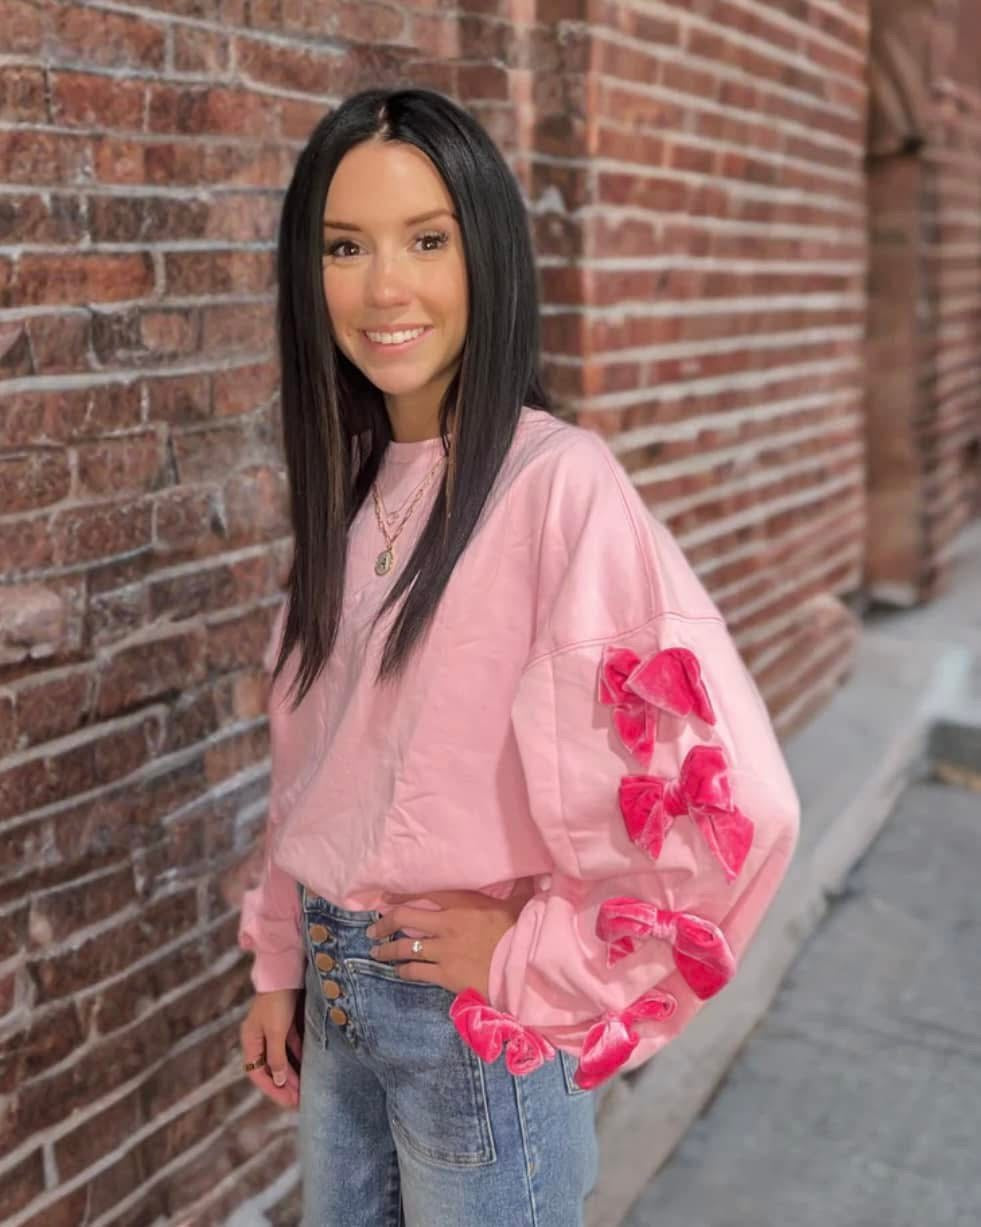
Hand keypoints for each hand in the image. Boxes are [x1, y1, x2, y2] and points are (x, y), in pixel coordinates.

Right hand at [240, 988, 302, 1108]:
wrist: (285, 972)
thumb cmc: (277, 1001)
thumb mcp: (276, 1032)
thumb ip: (276, 1057)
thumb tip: (279, 1081)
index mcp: (250, 1041)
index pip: (257, 1074)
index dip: (272, 1089)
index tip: (288, 1101)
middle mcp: (258, 1038)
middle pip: (270, 1069)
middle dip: (284, 1085)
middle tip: (300, 1100)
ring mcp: (272, 1030)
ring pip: (281, 1059)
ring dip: (292, 1074)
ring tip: (305, 1089)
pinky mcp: (284, 1023)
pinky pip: (290, 1047)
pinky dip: (297, 1058)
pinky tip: (308, 1067)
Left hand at [366, 878, 536, 999]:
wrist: (522, 965)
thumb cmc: (521, 932)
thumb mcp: (519, 904)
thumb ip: (520, 889)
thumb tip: (536, 874)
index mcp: (461, 903)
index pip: (423, 894)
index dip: (401, 895)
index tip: (386, 897)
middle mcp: (445, 924)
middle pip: (405, 918)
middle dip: (385, 923)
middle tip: (374, 928)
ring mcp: (442, 950)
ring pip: (404, 948)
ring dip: (387, 950)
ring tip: (376, 952)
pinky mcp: (444, 974)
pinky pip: (416, 971)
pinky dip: (404, 971)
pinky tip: (398, 971)